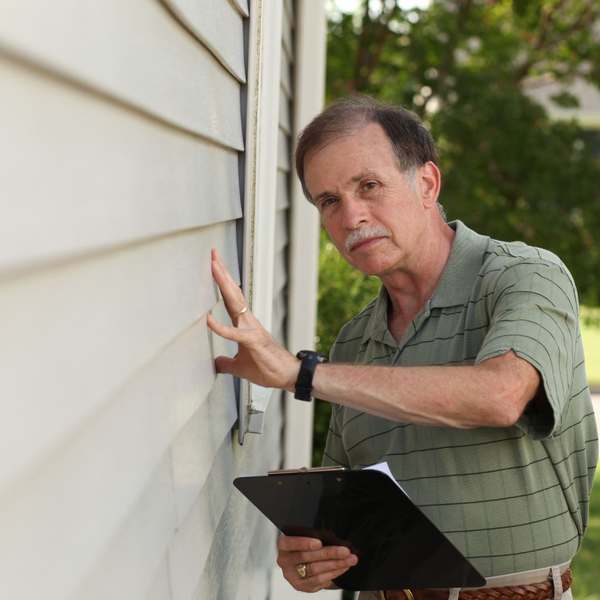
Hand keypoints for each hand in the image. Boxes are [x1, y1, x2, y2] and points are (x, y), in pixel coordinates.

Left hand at [207, 249, 299, 390]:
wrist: (288, 376)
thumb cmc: (267, 368)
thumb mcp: (239, 366)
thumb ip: (226, 362)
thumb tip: (214, 363)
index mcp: (244, 324)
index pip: (230, 298)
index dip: (222, 282)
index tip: (214, 266)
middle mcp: (248, 321)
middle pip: (232, 292)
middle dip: (222, 273)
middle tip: (213, 255)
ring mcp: (251, 329)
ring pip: (235, 302)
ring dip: (224, 284)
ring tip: (214, 267)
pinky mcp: (254, 341)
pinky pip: (235, 333)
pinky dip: (221, 327)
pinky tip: (208, 320)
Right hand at [277, 536, 357, 592]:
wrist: (303, 563)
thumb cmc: (306, 545)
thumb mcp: (308, 538)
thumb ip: (317, 538)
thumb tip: (336, 540)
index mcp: (284, 545)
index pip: (289, 543)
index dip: (304, 543)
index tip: (319, 542)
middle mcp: (284, 561)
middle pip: (306, 556)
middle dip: (328, 553)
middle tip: (345, 551)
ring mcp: (292, 575)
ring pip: (315, 568)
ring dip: (335, 563)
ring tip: (350, 559)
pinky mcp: (300, 585)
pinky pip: (319, 579)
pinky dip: (334, 572)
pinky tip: (344, 566)